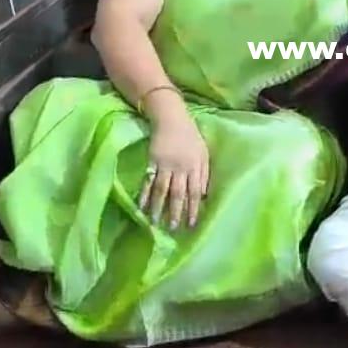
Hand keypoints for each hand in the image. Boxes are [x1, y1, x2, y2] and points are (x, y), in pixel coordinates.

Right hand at [139, 114, 208, 229]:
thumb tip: (205, 196)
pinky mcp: (152, 161)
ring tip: (155, 222)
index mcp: (195, 166)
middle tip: (173, 228)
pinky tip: (142, 206)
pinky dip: (145, 194)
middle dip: (176, 212)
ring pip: (162, 190)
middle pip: (178, 193)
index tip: (192, 224)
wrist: (172, 119)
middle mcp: (181, 168)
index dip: (193, 209)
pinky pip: (148, 181)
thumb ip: (204, 174)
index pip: (195, 192)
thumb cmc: (191, 137)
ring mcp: (165, 165)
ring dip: (158, 207)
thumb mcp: (204, 153)